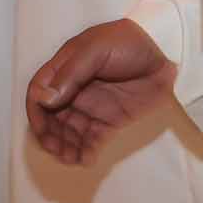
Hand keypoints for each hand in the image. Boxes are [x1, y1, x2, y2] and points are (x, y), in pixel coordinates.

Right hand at [26, 18, 175, 165]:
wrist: (166, 51)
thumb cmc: (127, 42)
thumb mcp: (95, 50)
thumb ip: (70, 74)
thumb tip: (43, 99)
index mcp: (64, 69)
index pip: (38, 93)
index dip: (36, 113)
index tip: (42, 129)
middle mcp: (73, 91)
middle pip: (51, 118)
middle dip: (50, 136)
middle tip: (56, 150)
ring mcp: (92, 107)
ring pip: (69, 132)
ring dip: (65, 147)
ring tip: (71, 158)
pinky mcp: (110, 121)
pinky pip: (93, 140)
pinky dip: (86, 151)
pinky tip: (86, 159)